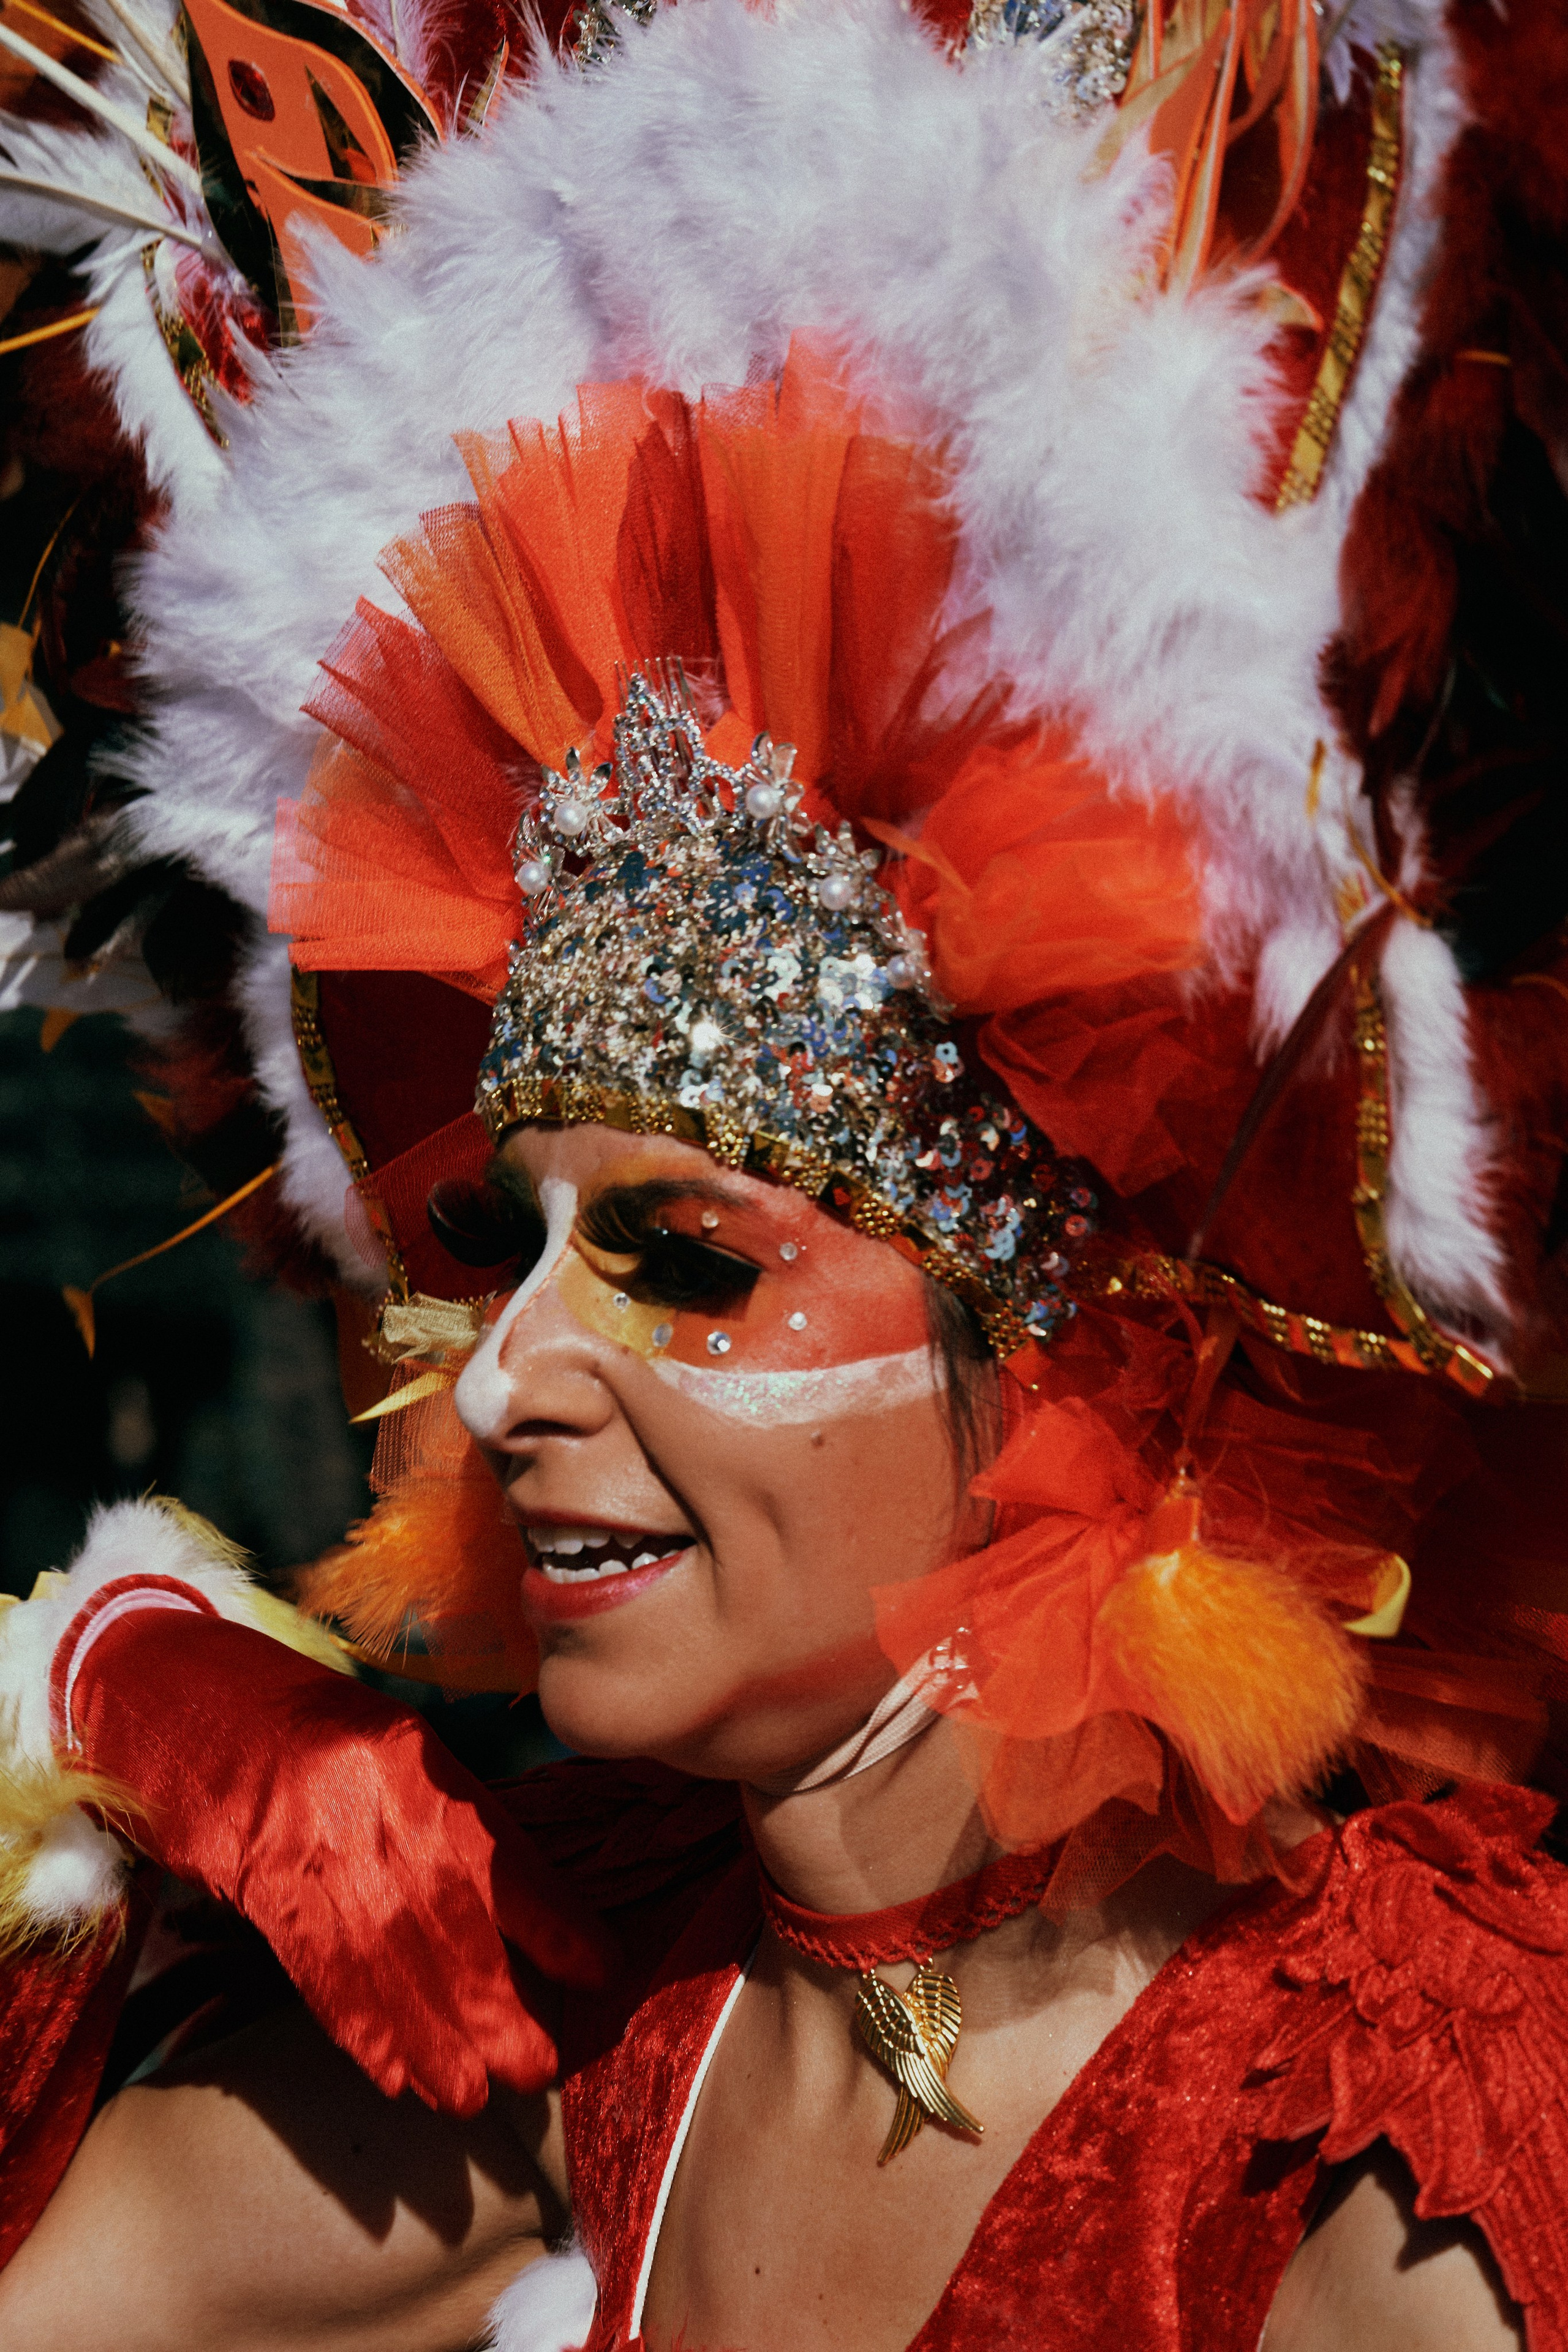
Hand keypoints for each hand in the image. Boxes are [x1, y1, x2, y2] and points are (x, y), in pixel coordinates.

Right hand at [64, 1601, 609, 2116]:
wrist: (177, 1690)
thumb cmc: (297, 1717)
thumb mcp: (387, 1740)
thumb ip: (446, 1810)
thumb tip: (515, 1897)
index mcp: (419, 1765)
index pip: (505, 1859)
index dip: (557, 1926)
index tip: (599, 1975)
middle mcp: (374, 1809)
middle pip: (454, 1928)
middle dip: (499, 2012)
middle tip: (534, 2070)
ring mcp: (312, 1850)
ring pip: (390, 1966)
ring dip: (436, 2041)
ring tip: (471, 2097)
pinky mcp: (257, 1884)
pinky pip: (319, 1971)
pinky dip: (359, 2029)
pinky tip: (393, 2074)